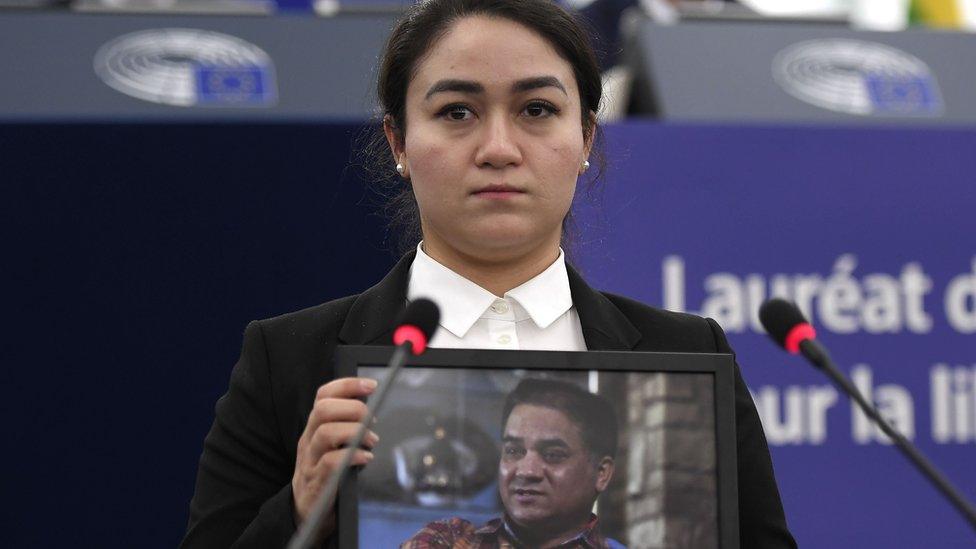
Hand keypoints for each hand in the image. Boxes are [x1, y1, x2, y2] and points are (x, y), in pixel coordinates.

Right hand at [292, 377, 379, 528]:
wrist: (305, 509)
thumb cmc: (325, 472)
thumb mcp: (332, 444)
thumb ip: (346, 426)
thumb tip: (371, 409)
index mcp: (314, 426)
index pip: (323, 395)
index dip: (347, 385)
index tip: (370, 385)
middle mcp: (309, 439)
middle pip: (323, 410)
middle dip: (352, 409)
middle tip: (371, 419)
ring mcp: (310, 460)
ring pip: (326, 433)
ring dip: (355, 433)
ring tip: (372, 441)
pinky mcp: (317, 481)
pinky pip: (331, 463)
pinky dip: (352, 456)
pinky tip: (365, 458)